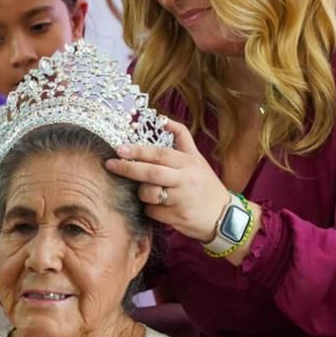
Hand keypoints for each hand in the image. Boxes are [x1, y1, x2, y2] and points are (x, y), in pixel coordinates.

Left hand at [104, 119, 229, 242]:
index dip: (138, 151)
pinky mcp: (177, 217)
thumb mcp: (197, 159)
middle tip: (110, 164)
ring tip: (147, 191)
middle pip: (151, 173)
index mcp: (189, 163)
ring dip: (141, 192)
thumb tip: (163, 119)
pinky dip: (150, 209)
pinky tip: (159, 207)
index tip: (119, 149)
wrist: (225, 217)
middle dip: (128, 168)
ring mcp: (181, 200)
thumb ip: (181, 138)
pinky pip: (152, 212)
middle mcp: (185, 180)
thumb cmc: (206, 185)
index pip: (159, 154)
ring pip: (149, 193)